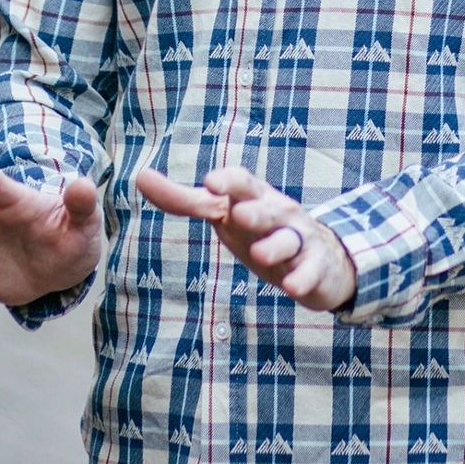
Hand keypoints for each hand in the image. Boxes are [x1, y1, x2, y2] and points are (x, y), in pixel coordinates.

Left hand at [136, 166, 356, 312]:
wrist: (324, 257)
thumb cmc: (261, 231)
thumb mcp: (225, 214)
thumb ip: (184, 199)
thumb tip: (140, 176)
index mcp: (253, 198)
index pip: (241, 183)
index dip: (227, 182)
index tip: (211, 182)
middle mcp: (278, 213)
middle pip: (265, 209)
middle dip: (254, 212)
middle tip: (238, 215)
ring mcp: (299, 239)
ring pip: (288, 240)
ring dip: (275, 247)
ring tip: (262, 256)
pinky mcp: (315, 267)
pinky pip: (310, 272)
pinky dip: (302, 278)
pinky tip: (292, 287)